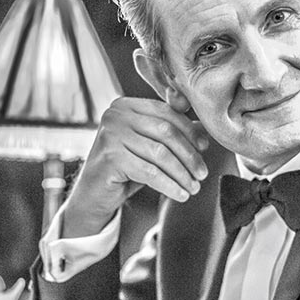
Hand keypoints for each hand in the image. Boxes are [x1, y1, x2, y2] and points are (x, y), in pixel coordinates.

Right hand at [62, 97, 209, 236]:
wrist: (94, 193)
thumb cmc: (125, 167)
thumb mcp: (149, 145)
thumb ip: (171, 130)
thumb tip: (203, 125)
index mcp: (126, 105)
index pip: (166, 112)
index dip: (189, 129)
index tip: (205, 147)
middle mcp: (115, 114)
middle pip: (165, 131)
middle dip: (189, 154)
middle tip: (202, 174)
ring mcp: (110, 134)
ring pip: (160, 154)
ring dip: (182, 173)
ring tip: (194, 187)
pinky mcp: (109, 157)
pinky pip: (149, 172)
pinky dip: (169, 185)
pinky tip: (180, 194)